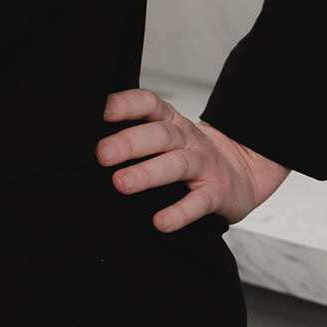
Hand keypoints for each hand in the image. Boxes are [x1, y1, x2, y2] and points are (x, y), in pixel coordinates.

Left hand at [97, 87, 287, 233]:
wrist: (245, 172)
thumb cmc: (189, 155)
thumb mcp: (166, 138)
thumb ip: (134, 135)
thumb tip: (81, 141)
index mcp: (170, 121)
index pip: (148, 103)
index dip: (124, 104)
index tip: (97, 111)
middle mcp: (187, 138)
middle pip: (159, 134)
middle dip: (129, 142)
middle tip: (100, 155)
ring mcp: (205, 164)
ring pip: (177, 164)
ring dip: (148, 173)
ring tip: (121, 184)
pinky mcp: (218, 192)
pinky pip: (199, 202)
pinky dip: (180, 212)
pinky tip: (160, 223)